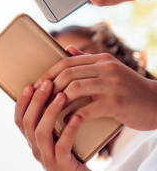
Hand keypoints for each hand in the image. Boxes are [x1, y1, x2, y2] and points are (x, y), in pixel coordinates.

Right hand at [15, 80, 98, 170]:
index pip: (19, 119)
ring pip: (41, 133)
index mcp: (33, 143)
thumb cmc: (72, 162)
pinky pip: (62, 147)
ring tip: (61, 95)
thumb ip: (53, 125)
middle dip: (35, 101)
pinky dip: (69, 130)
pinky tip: (76, 117)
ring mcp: (48, 159)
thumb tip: (59, 95)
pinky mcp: (64, 167)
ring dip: (50, 112)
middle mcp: (36, 150)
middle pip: (28, 122)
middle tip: (46, 83)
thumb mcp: (57, 142)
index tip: (30, 84)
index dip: (22, 102)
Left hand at [34, 46, 156, 129]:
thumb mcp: (111, 71)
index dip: (49, 73)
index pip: (67, 61)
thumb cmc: (132, 91)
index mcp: (102, 60)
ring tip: (49, 111)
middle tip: (39, 100)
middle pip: (67, 73)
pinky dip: (72, 116)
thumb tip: (65, 48)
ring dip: (57, 101)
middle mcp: (106, 68)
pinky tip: (65, 123)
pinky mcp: (116, 104)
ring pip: (74, 89)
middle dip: (49, 87)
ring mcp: (111, 85)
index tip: (38, 85)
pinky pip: (86, 109)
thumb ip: (88, 61)